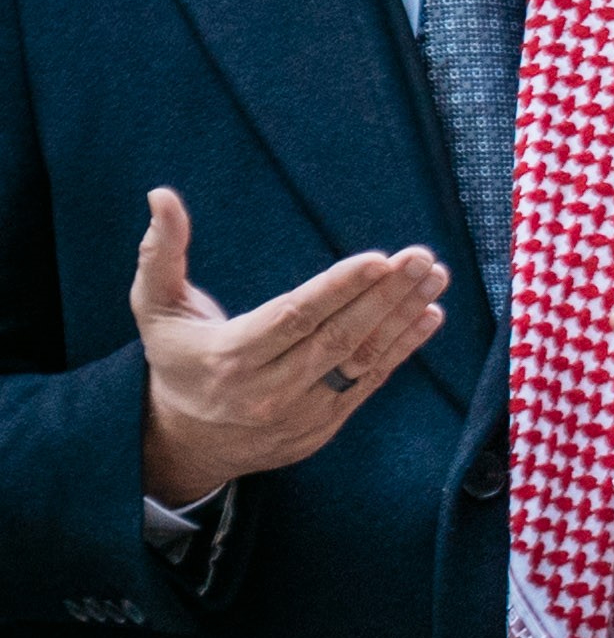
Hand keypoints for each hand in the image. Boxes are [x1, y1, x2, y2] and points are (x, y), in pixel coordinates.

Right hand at [132, 188, 450, 508]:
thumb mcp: (155, 308)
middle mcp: (268, 389)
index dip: (338, 290)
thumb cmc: (176, 359)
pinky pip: (371, 382)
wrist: (186, 441)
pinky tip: (428, 314)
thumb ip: (160, 253)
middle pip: (338, 338)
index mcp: (230, 356)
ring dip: (403, 317)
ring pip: (362, 360)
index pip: (293, 318)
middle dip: (385, 296)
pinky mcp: (325, 425)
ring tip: (434, 278)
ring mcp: (301, 412)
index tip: (378, 260)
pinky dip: (403, 348)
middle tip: (421, 258)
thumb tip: (160, 196)